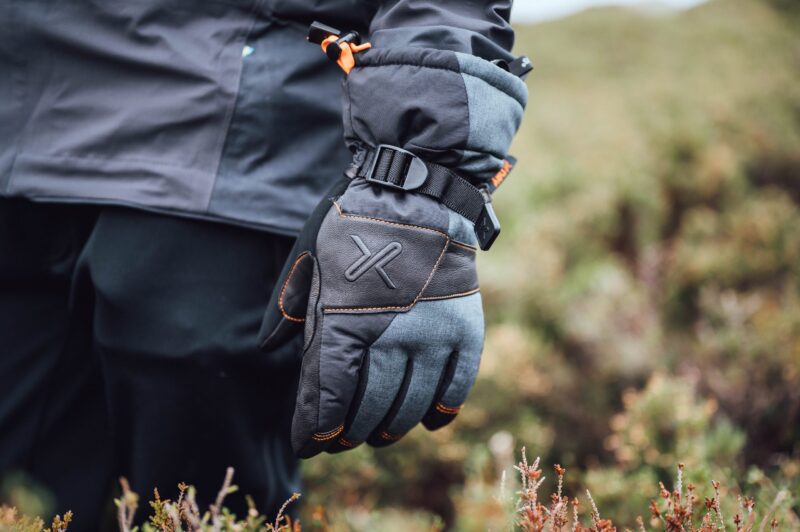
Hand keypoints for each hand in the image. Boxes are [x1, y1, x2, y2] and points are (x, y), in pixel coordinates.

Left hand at [258, 177, 483, 457]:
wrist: (422, 190)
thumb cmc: (358, 223)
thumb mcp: (310, 255)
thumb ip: (289, 306)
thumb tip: (269, 349)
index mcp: (344, 321)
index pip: (326, 397)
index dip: (315, 429)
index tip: (309, 443)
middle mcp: (389, 337)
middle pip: (367, 409)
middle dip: (349, 433)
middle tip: (341, 439)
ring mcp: (432, 336)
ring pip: (409, 406)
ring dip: (390, 428)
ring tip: (380, 434)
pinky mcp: (464, 331)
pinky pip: (455, 387)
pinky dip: (440, 410)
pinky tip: (428, 421)